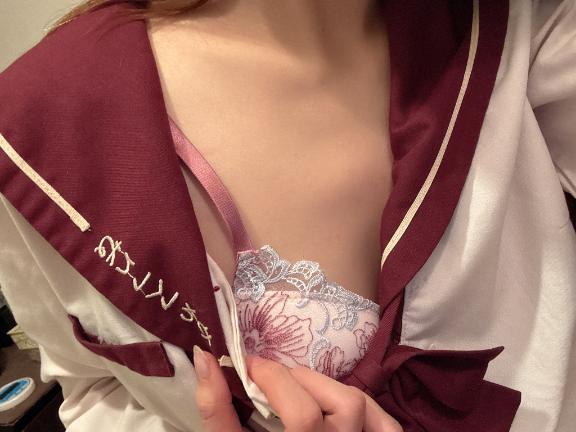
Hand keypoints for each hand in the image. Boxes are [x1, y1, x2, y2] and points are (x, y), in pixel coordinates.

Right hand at [193, 346, 402, 431]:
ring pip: (361, 407)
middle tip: (267, 377)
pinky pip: (387, 427)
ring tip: (295, 388)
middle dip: (298, 378)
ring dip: (326, 386)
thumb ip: (217, 412)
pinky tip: (338, 406)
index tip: (247, 367)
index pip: (302, 416)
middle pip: (342, 406)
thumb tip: (206, 358)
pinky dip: (368, 409)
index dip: (273, 378)